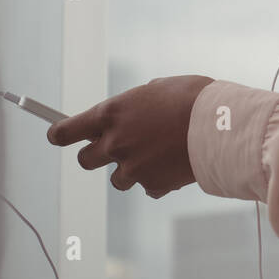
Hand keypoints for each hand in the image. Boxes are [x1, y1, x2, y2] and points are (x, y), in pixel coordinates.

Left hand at [45, 74, 214, 198]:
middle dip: (96, 155)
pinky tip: (174, 166)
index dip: (59, 134)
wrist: (221, 126)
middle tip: (113, 149)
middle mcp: (115, 143)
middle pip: (85, 160)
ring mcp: (132, 167)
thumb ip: (134, 106)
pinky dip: (156, 180)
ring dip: (130, 170)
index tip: (57, 136)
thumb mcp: (156, 91)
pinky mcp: (151, 185)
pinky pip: (146, 187)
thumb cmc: (192, 99)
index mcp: (111, 114)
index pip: (65, 131)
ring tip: (156, 156)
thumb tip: (130, 116)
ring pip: (117, 179)